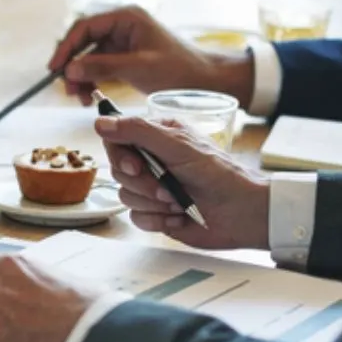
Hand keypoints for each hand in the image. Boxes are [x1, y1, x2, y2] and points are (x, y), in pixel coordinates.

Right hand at [49, 6, 253, 101]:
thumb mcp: (139, 68)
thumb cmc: (179, 69)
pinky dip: (93, 79)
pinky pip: (101, 65)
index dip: (66, 47)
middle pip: (84, 40)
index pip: (85, 27)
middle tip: (67, 89)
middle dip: (73, 64)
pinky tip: (89, 95)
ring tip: (80, 97)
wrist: (207, 81)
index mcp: (126, 17)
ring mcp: (125, 40)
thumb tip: (70, 69)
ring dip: (82, 75)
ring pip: (91, 55)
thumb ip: (103, 66)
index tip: (55, 69)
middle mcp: (123, 24)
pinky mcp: (128, 56)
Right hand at [96, 115, 269, 250]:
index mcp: (157, 136)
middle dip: (143, 183)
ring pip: (125, 196)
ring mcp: (154, 187)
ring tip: (179, 202)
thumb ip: (137, 131)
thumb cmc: (218, 173)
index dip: (120, 155)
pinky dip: (157, 219)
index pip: (118, 139)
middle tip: (167, 186)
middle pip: (118, 170)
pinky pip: (136, 218)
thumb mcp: (177, 146)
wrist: (241, 213)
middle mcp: (153, 160)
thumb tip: (100, 122)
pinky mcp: (157, 213)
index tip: (136, 165)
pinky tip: (178, 216)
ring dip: (153, 202)